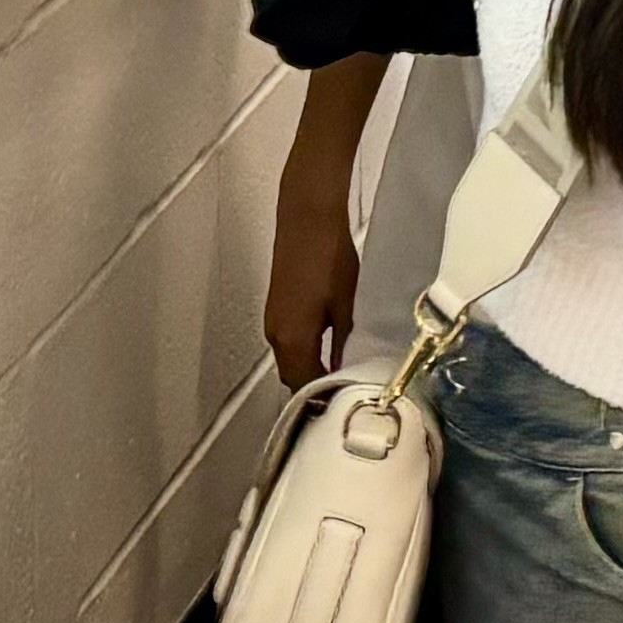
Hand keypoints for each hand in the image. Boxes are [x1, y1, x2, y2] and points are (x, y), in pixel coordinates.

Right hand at [262, 72, 364, 378]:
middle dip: (316, 390)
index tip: (348, 406)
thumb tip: (346, 374)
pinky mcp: (277, 307)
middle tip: (349, 395)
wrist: (308, 215)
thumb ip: (344, 344)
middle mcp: (275, 336)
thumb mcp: (347, 305)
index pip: (304, 387)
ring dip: (311, 370)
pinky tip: (330, 350)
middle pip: (294, 377)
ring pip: (291, 360)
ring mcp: (273, 321)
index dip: (324, 402)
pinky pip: (289, 343)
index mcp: (292, 339)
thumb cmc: (331, 257)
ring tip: (344, 376)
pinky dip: (306, 353)